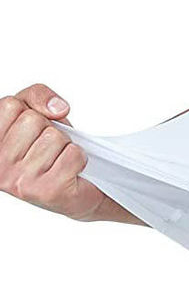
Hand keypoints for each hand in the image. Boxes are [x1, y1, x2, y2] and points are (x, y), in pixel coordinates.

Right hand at [0, 84, 104, 220]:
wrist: (74, 188)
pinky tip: (69, 170)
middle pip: (33, 120)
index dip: (30, 111)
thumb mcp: (36, 113)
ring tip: (57, 159)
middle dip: (49, 128)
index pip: (10, 105)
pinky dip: (79, 157)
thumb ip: (37, 96)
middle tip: (48, 147)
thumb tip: (57, 108)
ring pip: (54, 137)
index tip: (31, 129)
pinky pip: (73, 154)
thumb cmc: (50, 148)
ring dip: (65, 144)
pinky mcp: (47, 191)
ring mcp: (19, 182)